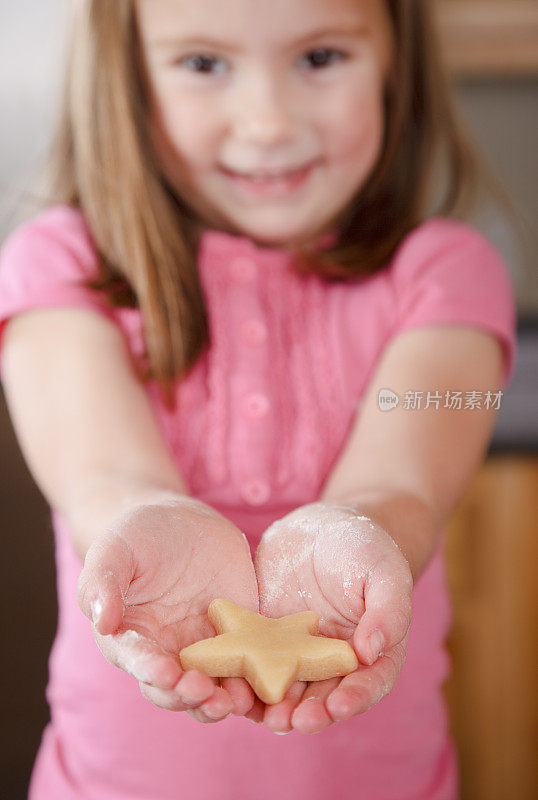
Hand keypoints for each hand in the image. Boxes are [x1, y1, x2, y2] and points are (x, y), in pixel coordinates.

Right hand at [77, 496, 259, 722]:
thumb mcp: (115, 549)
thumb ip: (102, 583)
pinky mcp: (241, 639)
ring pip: (213, 689)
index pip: (139, 663)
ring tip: (237, 700)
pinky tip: (271, 687)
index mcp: (131, 640)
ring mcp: (206, 650)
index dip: (151, 671)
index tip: (166, 673)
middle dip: (190, 696)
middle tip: (206, 692)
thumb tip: (102, 622)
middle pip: (176, 690)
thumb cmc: (138, 535)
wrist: (182, 522)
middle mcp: (167, 654)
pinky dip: (259, 684)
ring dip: (223, 701)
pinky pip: (250, 669)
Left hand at [252, 501, 412, 733]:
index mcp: (371, 652)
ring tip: (264, 716)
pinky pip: (253, 664)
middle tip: (293, 721)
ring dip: (276, 708)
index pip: (367, 684)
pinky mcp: (263, 638)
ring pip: (287, 690)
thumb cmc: (365, 548)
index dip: (354, 699)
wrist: (322, 526)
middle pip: (324, 697)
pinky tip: (233, 688)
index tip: (338, 706)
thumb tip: (371, 652)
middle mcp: (332, 662)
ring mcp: (296, 653)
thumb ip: (388, 611)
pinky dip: (245, 681)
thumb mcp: (385, 571)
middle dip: (310, 713)